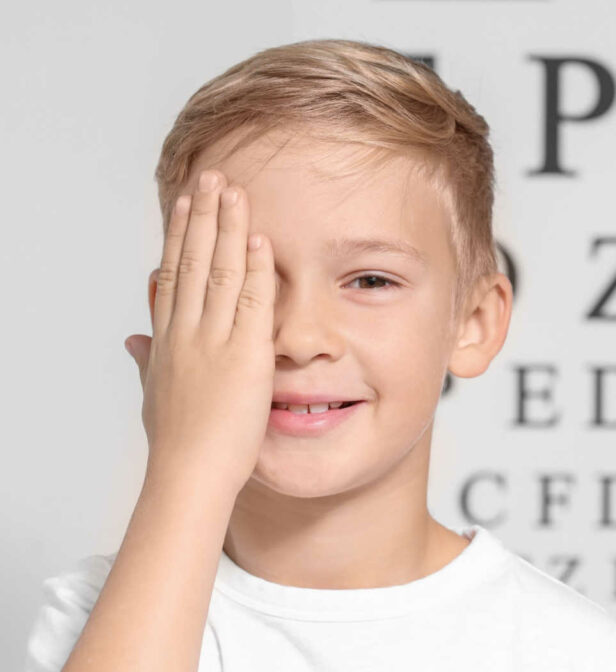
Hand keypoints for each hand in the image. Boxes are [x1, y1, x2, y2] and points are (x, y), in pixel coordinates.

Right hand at [124, 169, 274, 494]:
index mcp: (167, 340)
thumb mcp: (154, 394)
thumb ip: (145, 360)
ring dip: (227, 227)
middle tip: (210, 177)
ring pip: (217, 271)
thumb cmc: (175, 443)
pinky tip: (258, 239)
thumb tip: (132, 339)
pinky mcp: (244, 357)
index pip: (172, 275)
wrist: (189, 475)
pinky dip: (254, 268)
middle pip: (191, 261)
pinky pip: (249, 302)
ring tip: (233, 190)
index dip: (179, 236)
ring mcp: (213, 342)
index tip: (184, 204)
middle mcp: (186, 333)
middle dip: (202, 216)